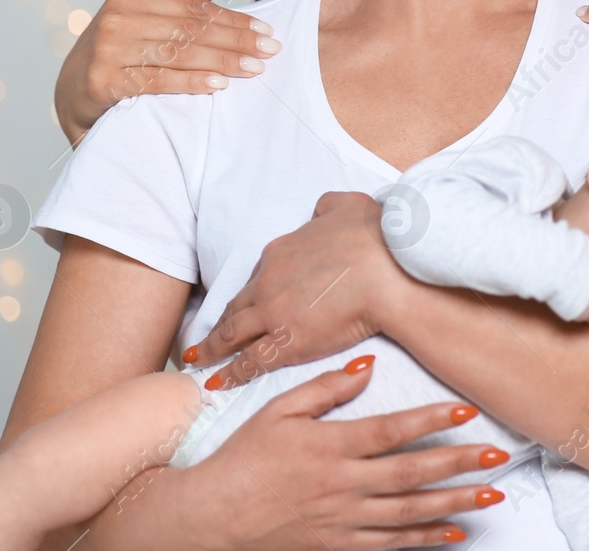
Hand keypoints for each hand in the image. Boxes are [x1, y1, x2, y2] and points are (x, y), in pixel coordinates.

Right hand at [54, 0, 281, 143]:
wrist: (72, 92)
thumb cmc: (119, 50)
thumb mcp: (148, 16)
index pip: (193, 8)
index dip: (233, 19)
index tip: (266, 31)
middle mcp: (116, 19)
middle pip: (189, 30)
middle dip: (235, 41)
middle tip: (270, 50)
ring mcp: (107, 50)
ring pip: (177, 54)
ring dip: (221, 62)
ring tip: (254, 69)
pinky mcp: (103, 82)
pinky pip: (157, 81)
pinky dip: (190, 82)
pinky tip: (218, 85)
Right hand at [173, 357, 509, 549]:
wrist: (210, 517)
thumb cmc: (242, 459)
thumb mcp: (278, 412)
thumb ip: (325, 389)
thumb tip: (366, 365)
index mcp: (329, 446)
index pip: (390, 431)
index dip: (431, 420)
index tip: (466, 410)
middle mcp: (342, 485)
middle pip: (412, 473)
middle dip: (460, 464)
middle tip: (498, 456)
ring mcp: (343, 519)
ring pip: (410, 512)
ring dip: (454, 504)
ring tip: (491, 495)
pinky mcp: (338, 545)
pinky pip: (391, 544)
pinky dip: (425, 540)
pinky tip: (454, 533)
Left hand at [186, 192, 410, 386]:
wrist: (388, 269)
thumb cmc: (375, 236)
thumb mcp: (346, 205)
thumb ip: (328, 208)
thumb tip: (319, 214)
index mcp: (281, 252)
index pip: (258, 276)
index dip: (250, 291)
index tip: (245, 301)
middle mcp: (269, 283)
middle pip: (237, 305)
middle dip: (221, 321)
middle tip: (207, 335)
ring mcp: (274, 314)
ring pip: (233, 333)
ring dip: (213, 348)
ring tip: (200, 359)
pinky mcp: (288, 342)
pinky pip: (250, 362)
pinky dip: (230, 373)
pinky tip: (217, 382)